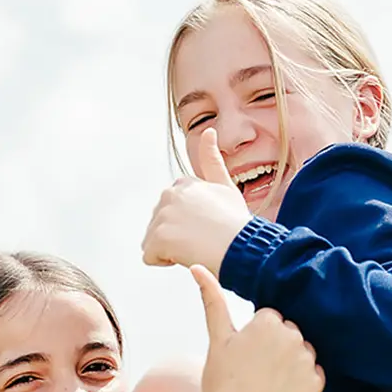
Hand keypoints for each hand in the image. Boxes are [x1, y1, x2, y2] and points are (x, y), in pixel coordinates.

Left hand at [142, 129, 251, 274]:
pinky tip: (184, 257)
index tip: (206, 229)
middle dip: (175, 237)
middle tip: (201, 241)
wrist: (241, 246)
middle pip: (159, 225)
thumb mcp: (226, 187)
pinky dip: (163, 261)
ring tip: (194, 249)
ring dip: (170, 250)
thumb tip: (208, 130)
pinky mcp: (158, 238)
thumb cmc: (237, 223)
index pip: (171, 211)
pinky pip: (149, 256)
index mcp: (183, 183)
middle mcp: (169, 195)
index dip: (187, 225)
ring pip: (153, 241)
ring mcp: (162, 216)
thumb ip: (212, 160)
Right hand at [193, 266, 324, 391]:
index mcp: (268, 320)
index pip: (271, 319)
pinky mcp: (317, 383)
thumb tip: (197, 267)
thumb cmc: (221, 383)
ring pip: (304, 352)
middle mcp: (292, 335)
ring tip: (269, 383)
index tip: (246, 357)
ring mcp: (307, 359)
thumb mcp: (217, 339)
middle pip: (290, 333)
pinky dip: (303, 385)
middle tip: (256, 372)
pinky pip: (315, 376)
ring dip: (291, 364)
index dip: (257, 338)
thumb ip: (212, 300)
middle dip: (277, 348)